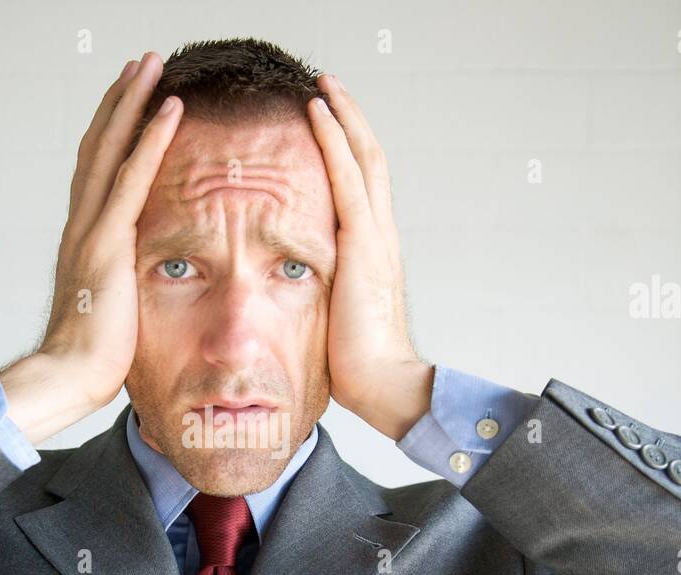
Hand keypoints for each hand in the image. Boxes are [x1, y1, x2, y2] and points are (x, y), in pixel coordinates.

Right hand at [0, 52, 183, 443]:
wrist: (68, 376)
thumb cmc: (93, 356)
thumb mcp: (113, 309)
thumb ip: (123, 284)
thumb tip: (140, 283)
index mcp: (84, 238)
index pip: (97, 172)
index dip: (112, 131)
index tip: (131, 100)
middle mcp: (82, 224)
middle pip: (98, 145)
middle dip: (120, 100)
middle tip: (141, 63)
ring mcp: (91, 230)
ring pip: (111, 148)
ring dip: (132, 102)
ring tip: (152, 65)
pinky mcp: (108, 243)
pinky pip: (133, 179)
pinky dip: (150, 140)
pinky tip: (168, 109)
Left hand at [307, 74, 433, 440]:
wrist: (385, 384)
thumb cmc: (358, 365)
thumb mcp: (336, 319)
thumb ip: (324, 297)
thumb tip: (296, 297)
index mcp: (373, 253)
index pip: (364, 188)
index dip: (348, 152)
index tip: (328, 124)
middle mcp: (380, 235)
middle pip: (369, 161)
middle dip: (349, 120)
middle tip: (328, 86)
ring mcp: (375, 235)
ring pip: (362, 158)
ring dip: (342, 116)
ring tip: (323, 84)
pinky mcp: (362, 242)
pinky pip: (346, 177)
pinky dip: (333, 140)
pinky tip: (317, 113)